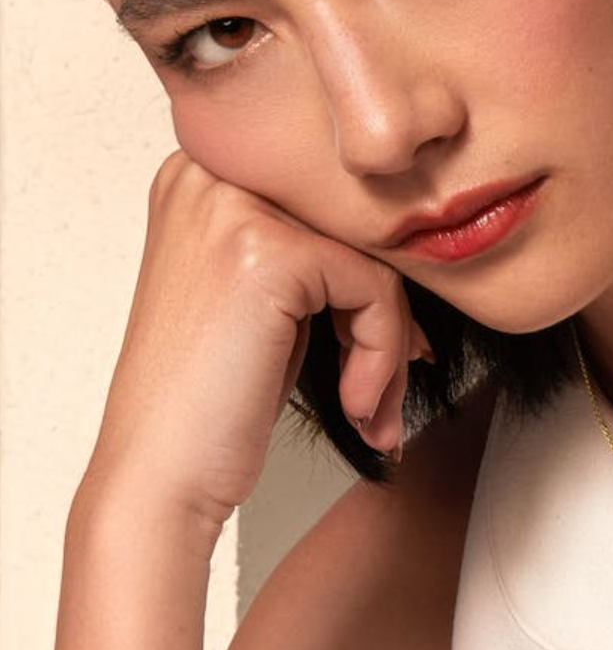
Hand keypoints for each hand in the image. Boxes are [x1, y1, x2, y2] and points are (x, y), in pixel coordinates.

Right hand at [82, 150, 423, 527]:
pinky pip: (375, 290)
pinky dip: (381, 356)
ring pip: (372, 258)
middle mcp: (210, 174)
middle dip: (386, 312)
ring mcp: (234, 208)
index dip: (367, 278)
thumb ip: (320, 251)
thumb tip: (415, 239)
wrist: (159, 476)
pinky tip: (356, 405)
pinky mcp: (267, 253)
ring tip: (372, 406)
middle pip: (356, 226)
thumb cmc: (212, 398)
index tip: (386, 347)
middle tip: (386, 386)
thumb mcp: (269, 300)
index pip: (333, 205)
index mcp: (205, 173)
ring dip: (390, 344)